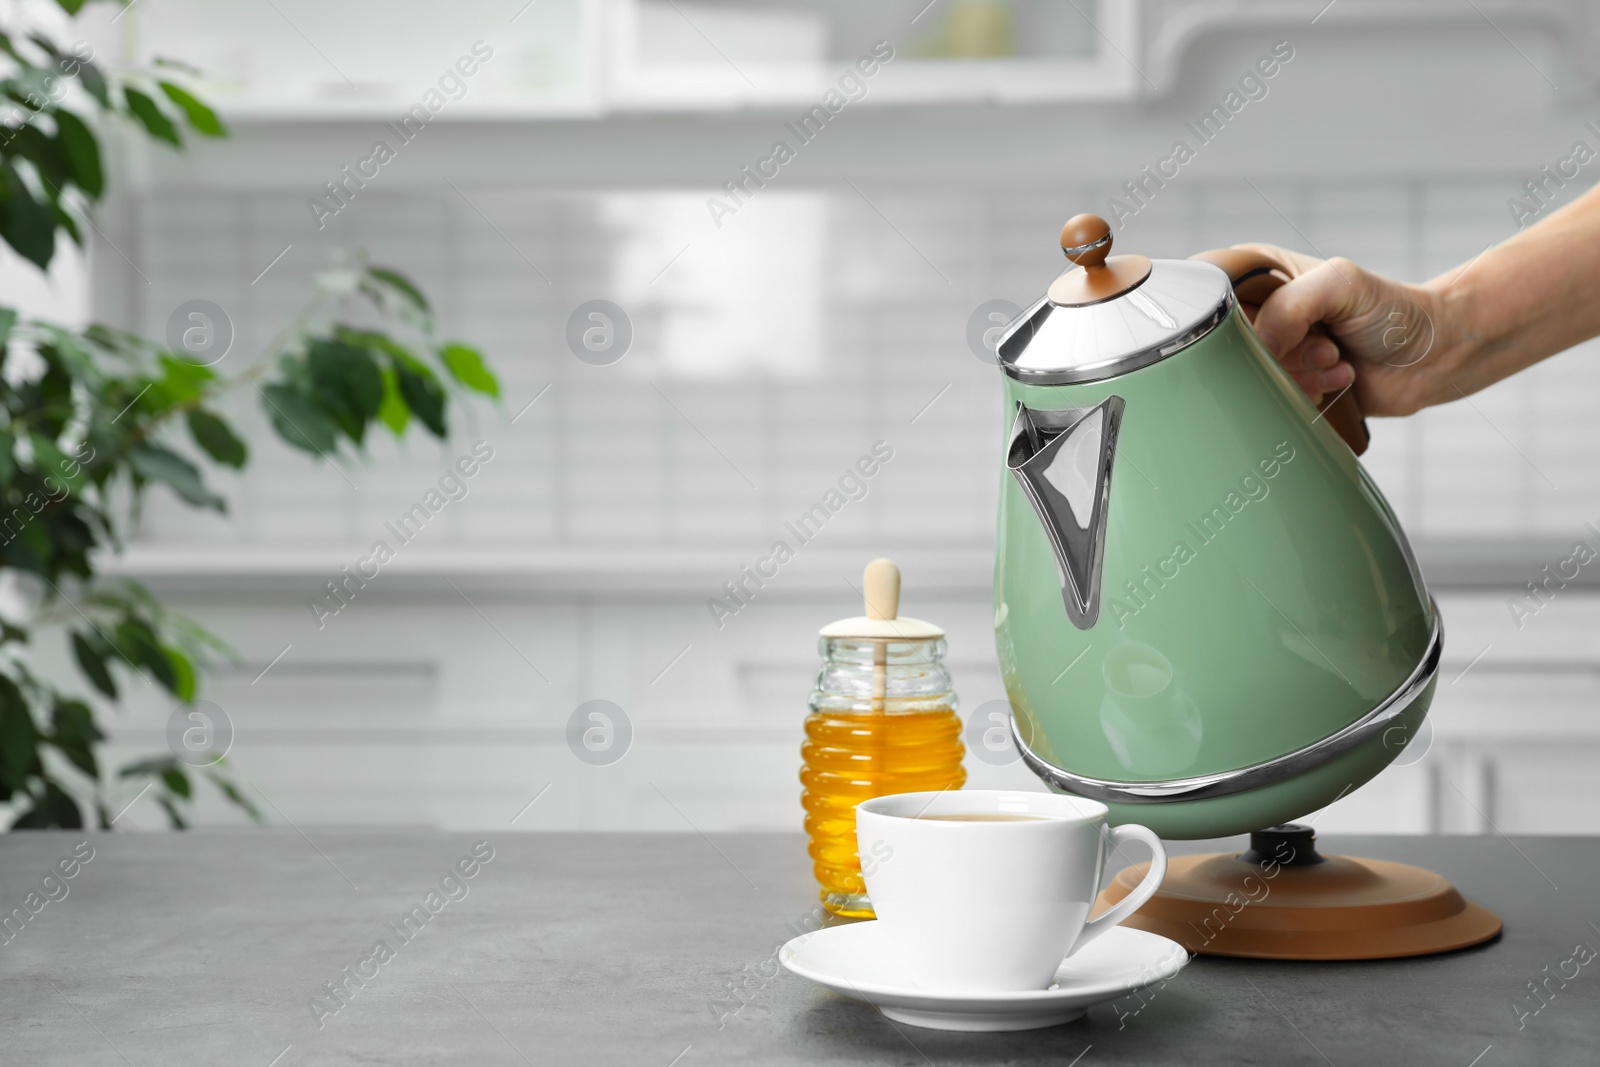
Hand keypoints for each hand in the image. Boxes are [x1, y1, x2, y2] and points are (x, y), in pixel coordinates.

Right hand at [1219, 243, 1456, 417]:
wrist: (1433, 356)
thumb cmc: (1394, 312)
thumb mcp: (1339, 285)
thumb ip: (1289, 308)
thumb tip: (1258, 350)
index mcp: (1262, 274)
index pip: (1212, 296)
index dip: (1231, 319)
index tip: (1272, 331)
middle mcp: (1261, 312)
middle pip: (1228, 346)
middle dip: (1279, 354)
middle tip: (1320, 345)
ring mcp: (1272, 351)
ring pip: (1250, 378)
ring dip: (1299, 376)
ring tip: (1334, 360)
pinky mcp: (1285, 384)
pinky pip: (1271, 402)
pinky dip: (1307, 395)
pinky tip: (1338, 379)